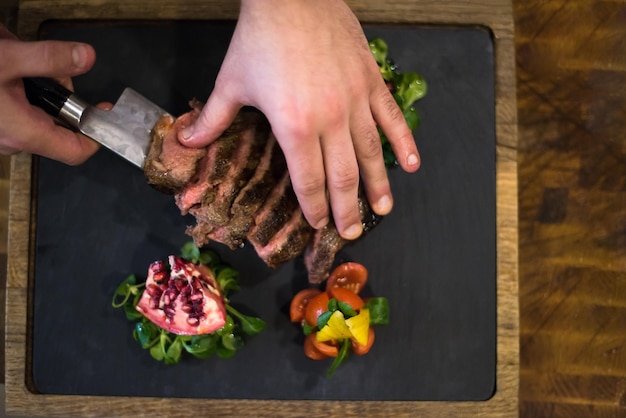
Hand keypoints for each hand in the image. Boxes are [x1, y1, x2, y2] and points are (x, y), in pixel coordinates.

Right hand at [0, 23, 99, 163]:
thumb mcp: (6, 58)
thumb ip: (48, 58)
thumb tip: (86, 57)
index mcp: (22, 132)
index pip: (75, 152)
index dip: (96, 136)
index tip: (105, 113)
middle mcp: (12, 140)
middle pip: (59, 129)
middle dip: (64, 99)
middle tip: (51, 68)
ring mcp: (0, 135)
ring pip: (39, 118)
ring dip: (42, 90)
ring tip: (21, 62)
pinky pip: (20, 113)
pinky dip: (24, 91)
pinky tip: (10, 71)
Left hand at [178, 0, 419, 239]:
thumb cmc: (260, 38)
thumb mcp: (230, 81)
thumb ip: (214, 119)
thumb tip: (187, 142)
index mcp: (294, 126)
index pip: (309, 181)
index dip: (314, 207)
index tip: (318, 225)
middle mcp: (330, 120)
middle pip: (343, 177)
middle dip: (346, 209)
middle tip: (352, 232)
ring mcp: (356, 100)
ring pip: (371, 153)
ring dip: (378, 186)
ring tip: (383, 210)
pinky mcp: (371, 81)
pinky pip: (391, 118)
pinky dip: (404, 141)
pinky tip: (413, 164)